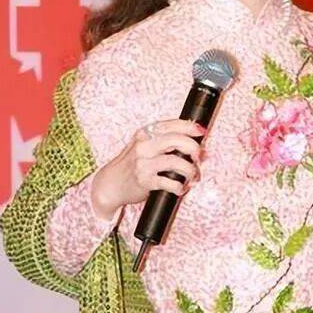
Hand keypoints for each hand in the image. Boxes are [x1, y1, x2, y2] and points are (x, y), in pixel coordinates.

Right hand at [91, 118, 205, 217]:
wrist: (111, 183)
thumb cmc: (132, 163)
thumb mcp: (144, 144)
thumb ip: (164, 139)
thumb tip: (193, 138)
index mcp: (146, 133)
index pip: (172, 124)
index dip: (191, 127)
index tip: (201, 131)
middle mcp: (144, 146)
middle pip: (177, 140)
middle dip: (194, 148)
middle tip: (198, 157)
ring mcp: (143, 163)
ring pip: (176, 162)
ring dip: (190, 170)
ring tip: (192, 176)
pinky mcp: (145, 181)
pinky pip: (170, 183)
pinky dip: (180, 187)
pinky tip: (180, 188)